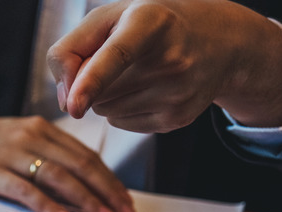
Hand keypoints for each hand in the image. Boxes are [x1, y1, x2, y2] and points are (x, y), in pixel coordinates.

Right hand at [0, 109, 134, 211]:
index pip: (85, 155)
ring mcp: (10, 153)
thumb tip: (75, 185)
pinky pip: (27, 190)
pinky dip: (49, 206)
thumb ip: (42, 155)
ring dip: (86, 199)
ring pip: (59, 176)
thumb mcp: (13, 140)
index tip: (125, 200)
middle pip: (80, 164)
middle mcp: (30, 136)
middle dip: (107, 191)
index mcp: (40, 128)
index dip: (109, 179)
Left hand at [48, 0, 281, 131]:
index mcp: (151, 21)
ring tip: (136, 71)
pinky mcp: (177, 119)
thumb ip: (70, 49)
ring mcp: (177, 93)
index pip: (116, 55)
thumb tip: (65, 103)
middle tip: (121, 57)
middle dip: (93, 80)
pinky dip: (121, 109)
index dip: (91, 81)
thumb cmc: (149, 25)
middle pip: (98, 91)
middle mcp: (170, 58)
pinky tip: (145, 88)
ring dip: (106, 96)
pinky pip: (120, 123)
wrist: (216, 41)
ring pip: (105, 110)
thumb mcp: (108, 17)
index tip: (73, 106)